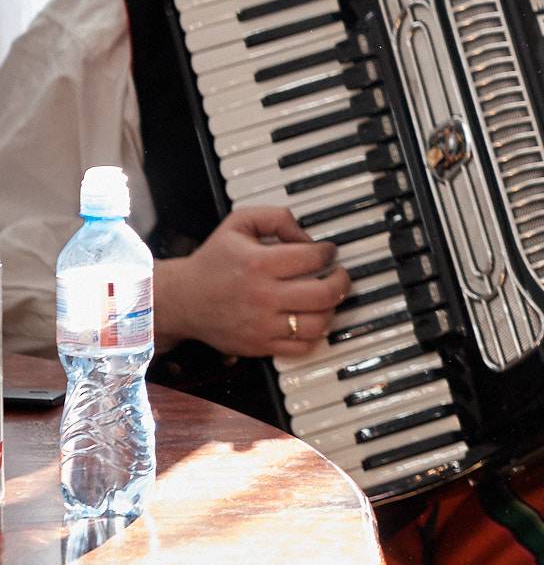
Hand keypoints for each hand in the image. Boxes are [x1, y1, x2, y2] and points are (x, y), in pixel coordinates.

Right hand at [156, 206, 350, 360]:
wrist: (182, 299)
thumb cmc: (213, 260)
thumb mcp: (239, 223)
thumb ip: (277, 217)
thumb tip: (306, 236)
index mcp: (258, 264)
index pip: (314, 258)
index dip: (328, 252)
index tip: (327, 252)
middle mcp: (262, 296)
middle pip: (324, 294)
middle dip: (341, 281)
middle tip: (339, 274)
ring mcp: (262, 325)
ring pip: (318, 324)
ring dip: (332, 309)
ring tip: (327, 298)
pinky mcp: (259, 346)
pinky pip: (302, 348)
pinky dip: (315, 334)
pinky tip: (311, 318)